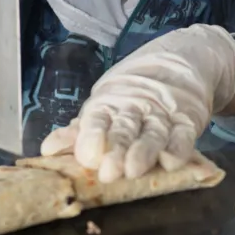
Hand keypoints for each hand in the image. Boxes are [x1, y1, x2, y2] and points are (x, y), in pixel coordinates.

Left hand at [40, 25, 234, 181]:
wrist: (179, 62)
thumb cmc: (132, 96)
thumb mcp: (104, 110)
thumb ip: (78, 133)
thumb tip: (46, 151)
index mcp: (110, 104)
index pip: (98, 119)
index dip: (92, 136)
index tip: (88, 155)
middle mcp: (136, 107)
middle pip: (125, 129)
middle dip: (117, 149)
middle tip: (109, 172)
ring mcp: (163, 113)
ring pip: (153, 133)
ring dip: (144, 151)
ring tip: (135, 170)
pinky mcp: (188, 120)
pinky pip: (184, 135)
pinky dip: (179, 147)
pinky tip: (172, 161)